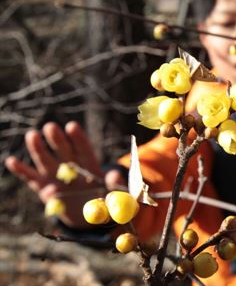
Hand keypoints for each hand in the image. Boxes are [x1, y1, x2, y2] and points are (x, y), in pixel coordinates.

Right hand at [4, 121, 123, 227]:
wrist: (90, 217)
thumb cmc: (105, 201)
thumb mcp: (115, 193)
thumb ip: (115, 184)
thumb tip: (114, 175)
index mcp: (90, 165)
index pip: (84, 149)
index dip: (78, 138)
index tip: (72, 127)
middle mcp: (71, 166)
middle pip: (64, 150)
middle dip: (57, 139)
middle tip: (51, 127)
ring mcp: (56, 176)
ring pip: (46, 160)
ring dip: (38, 148)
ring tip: (32, 135)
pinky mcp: (44, 189)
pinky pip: (32, 179)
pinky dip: (22, 171)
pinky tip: (12, 161)